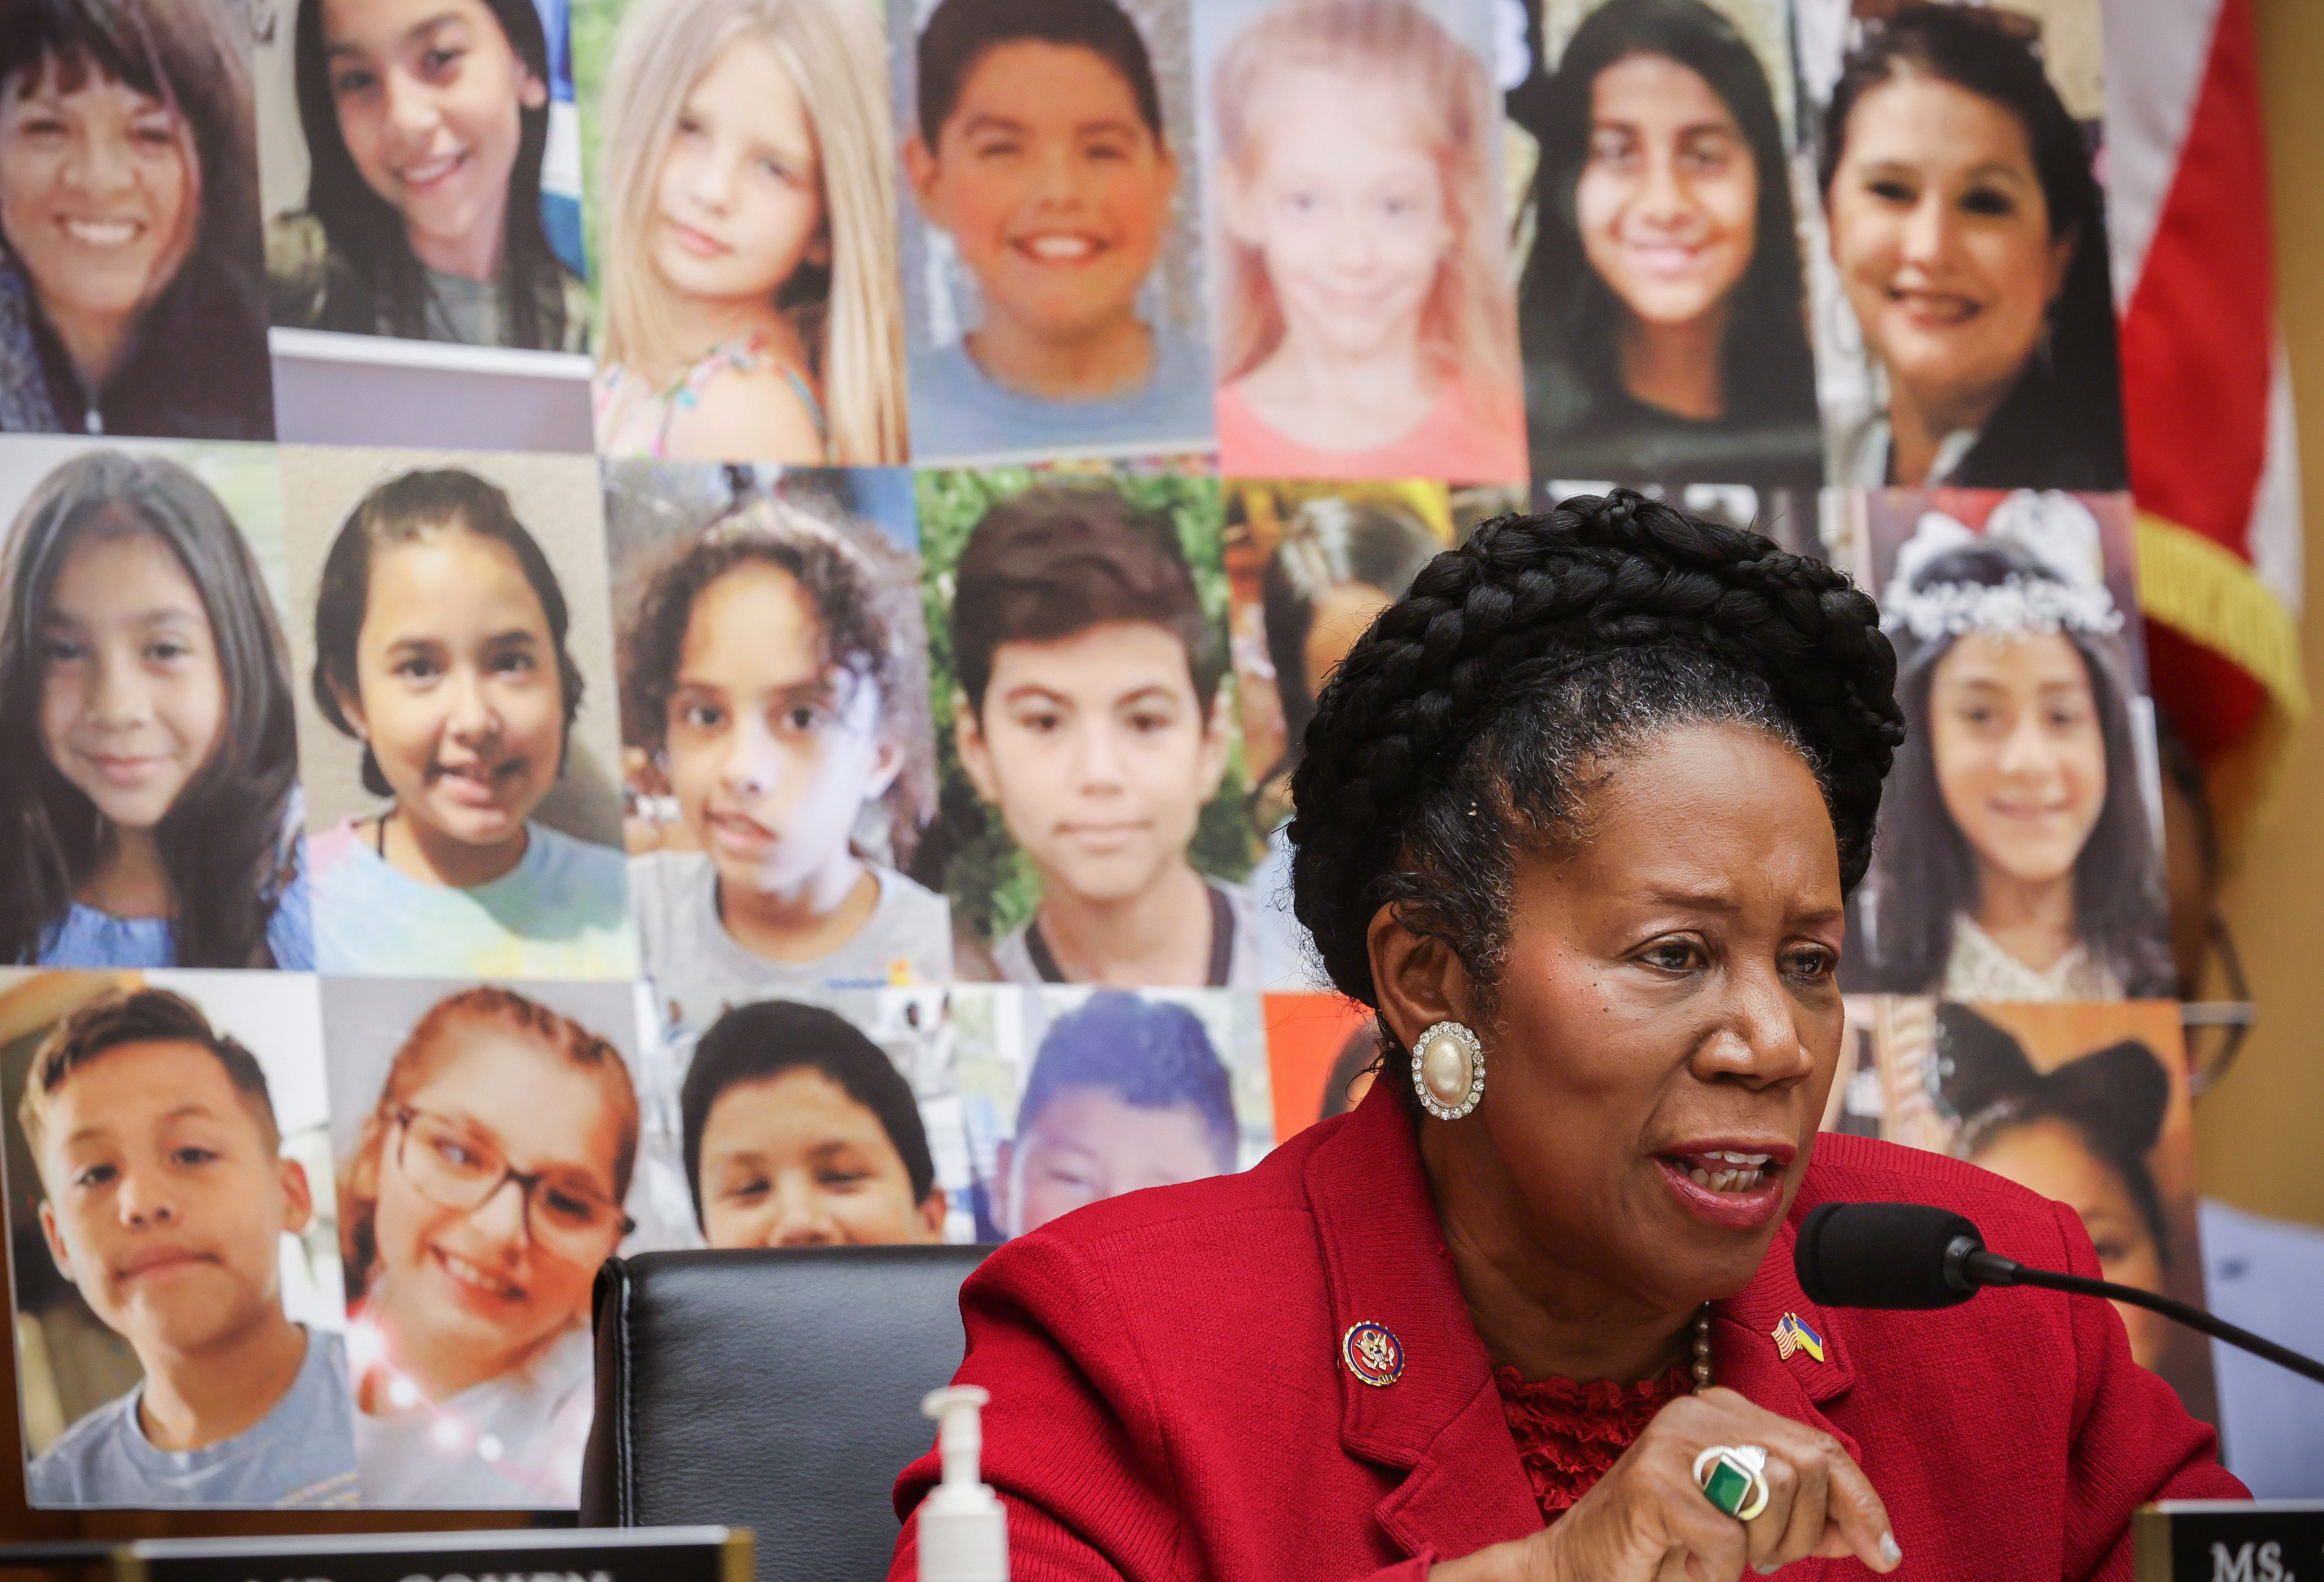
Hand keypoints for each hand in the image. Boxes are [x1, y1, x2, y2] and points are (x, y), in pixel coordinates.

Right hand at [1434, 1388, 1900, 1581]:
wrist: (1579, 1567)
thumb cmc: (1665, 1546)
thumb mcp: (1746, 1528)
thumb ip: (1802, 1521)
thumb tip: (1868, 1535)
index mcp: (1726, 1412)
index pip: (1822, 1449)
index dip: (1862, 1504)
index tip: (1883, 1555)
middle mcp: (1701, 1411)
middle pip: (1807, 1470)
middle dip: (1799, 1535)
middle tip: (1760, 1563)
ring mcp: (1672, 1440)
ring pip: (1775, 1494)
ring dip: (1757, 1551)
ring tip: (1717, 1557)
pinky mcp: (1652, 1482)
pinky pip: (1729, 1538)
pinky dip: (1717, 1571)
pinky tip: (1686, 1565)